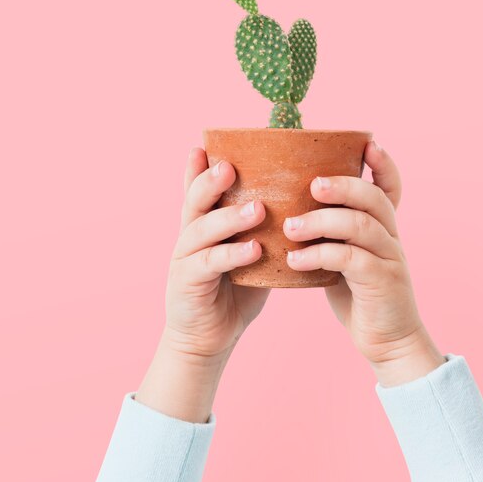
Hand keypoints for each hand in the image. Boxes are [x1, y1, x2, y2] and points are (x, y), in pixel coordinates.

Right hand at [162, 147, 269, 358]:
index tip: (206, 144)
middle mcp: (190, 236)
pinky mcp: (187, 284)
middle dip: (210, 181)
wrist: (210, 337)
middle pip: (195, 201)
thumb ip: (262, 230)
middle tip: (231, 166)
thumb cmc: (235, 291)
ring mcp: (184, 259)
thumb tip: (298, 204)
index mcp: (204, 225)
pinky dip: (232, 255)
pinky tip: (254, 250)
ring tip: (257, 208)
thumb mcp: (249, 254)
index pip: (199, 191)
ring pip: (201, 230)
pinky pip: (210, 265)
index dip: (199, 169)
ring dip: (229, 217)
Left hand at [283, 140, 444, 385]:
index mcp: (384, 228)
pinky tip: (294, 260)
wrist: (387, 342)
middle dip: (342, 186)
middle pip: (373, 199)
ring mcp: (390, 259)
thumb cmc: (361, 297)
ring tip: (290, 227)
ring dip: (322, 221)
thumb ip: (333, 236)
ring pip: (360, 226)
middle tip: (311, 185)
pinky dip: (319, 255)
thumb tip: (292, 213)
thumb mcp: (347, 260)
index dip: (384, 164)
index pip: (391, 188)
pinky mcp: (382, 283)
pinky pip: (350, 260)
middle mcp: (391, 238)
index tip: (369, 144)